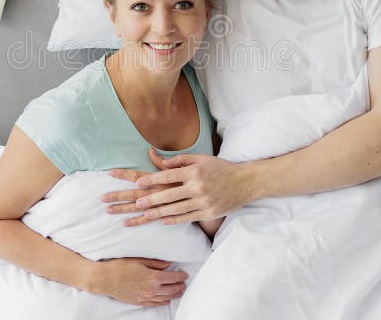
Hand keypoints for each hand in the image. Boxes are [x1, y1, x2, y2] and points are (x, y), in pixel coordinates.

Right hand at [88, 257, 187, 306]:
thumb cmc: (121, 266)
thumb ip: (156, 263)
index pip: (173, 278)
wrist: (106, 279)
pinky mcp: (139, 302)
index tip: (184, 274)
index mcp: (153, 277)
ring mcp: (146, 297)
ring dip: (174, 295)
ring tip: (179, 291)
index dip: (180, 276)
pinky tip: (166, 300)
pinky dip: (163, 302)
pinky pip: (155, 304)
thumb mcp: (140, 260)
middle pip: (171, 289)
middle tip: (184, 283)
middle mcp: (152, 289)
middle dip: (179, 286)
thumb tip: (169, 264)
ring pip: (165, 298)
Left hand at [109, 148, 252, 225]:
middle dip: (150, 200)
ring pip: (176, 209)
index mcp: (194, 171)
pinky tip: (162, 221)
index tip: (138, 183)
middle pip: (169, 194)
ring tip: (143, 215)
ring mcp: (203, 201)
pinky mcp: (208, 212)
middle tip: (135, 204)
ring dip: (158, 213)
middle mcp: (198, 186)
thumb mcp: (201, 159)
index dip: (152, 179)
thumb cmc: (220, 168)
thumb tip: (160, 161)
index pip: (168, 175)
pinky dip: (174, 220)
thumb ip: (180, 160)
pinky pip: (187, 217)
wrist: (245, 182)